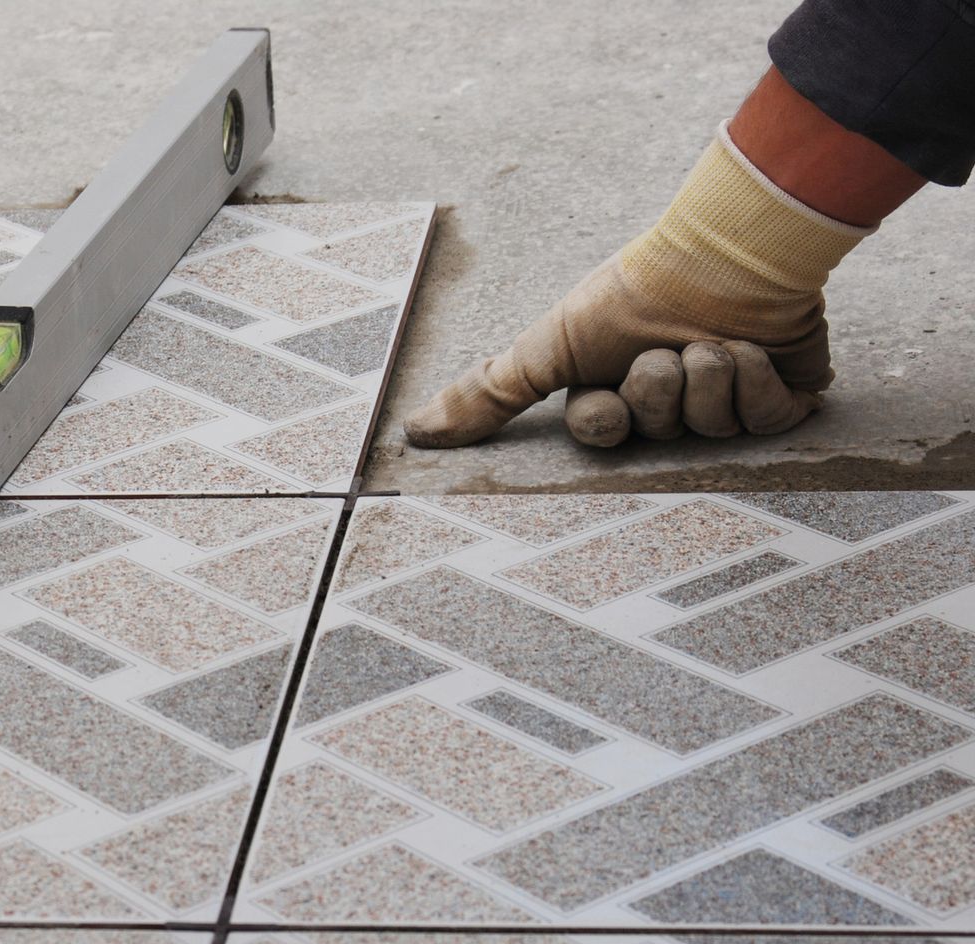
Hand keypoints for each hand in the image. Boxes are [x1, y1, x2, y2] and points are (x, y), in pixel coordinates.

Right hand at [404, 125, 867, 448]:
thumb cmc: (636, 292)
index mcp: (616, 389)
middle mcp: (669, 400)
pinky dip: (754, 379)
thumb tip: (414, 433)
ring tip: (710, 339)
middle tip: (663, 351)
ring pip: (710, 428)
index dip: (605, 417)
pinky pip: (765, 421)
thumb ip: (488, 394)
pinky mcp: (783, 398)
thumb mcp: (549, 346)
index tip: (609, 387)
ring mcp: (728, 401)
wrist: (727, 253)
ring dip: (706, 375)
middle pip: (655, 431)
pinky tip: (753, 348)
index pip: (601, 436)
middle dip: (655, 388)